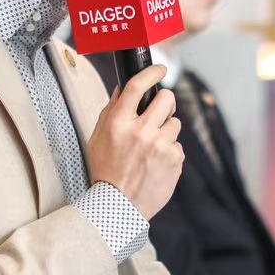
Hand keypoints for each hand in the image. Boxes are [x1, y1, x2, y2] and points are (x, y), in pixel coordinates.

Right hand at [85, 65, 183, 217]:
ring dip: (166, 131)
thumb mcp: (98, 138)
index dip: (151, 73)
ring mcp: (160, 145)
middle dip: (165, 101)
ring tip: (152, 148)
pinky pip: (177, 145)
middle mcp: (140, 131)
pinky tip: (156, 164)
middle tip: (160, 110)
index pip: (137, 86)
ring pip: (174, 123)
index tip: (160, 69)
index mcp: (118, 123)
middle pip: (166, 98)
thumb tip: (124, 89)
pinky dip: (169, 152)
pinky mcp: (174, 159)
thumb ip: (111, 112)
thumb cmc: (105, 171)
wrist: (118, 206)